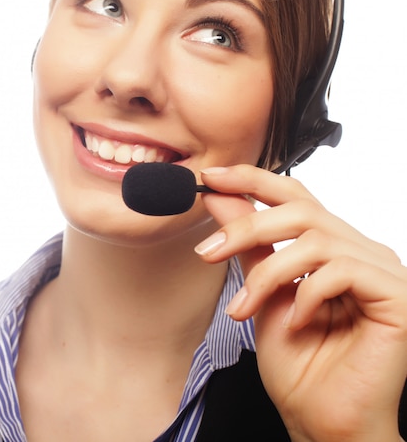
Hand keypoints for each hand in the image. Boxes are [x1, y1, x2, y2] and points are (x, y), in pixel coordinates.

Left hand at [195, 164, 406, 441]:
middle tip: (208, 253)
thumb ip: (249, 244)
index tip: (209, 178)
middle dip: (246, 228)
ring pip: (314, 240)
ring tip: (245, 309)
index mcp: (330, 246)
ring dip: (267, 274)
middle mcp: (359, 250)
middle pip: (300, 210)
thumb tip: (220, 197)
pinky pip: (341, 271)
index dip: (252, 179)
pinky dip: (306, 296)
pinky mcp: (397, 296)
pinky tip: (296, 323)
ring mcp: (381, 270)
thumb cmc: (298, 362)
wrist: (322, 419)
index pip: (294, 195)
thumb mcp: (262, 291)